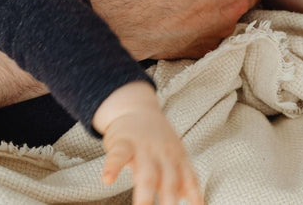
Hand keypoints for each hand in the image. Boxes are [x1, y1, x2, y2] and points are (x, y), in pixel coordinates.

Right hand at [95, 83, 202, 204]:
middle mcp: (163, 155)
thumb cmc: (156, 139)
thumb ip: (184, 178)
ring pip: (147, 174)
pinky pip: (118, 156)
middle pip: (170, 181)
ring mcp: (144, 148)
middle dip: (170, 202)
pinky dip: (112, 167)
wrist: (135, 108)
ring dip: (146, 195)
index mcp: (178, 159)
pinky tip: (107, 180)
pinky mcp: (123, 142)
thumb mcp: (176, 155)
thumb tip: (194, 201)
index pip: (190, 181)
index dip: (195, 198)